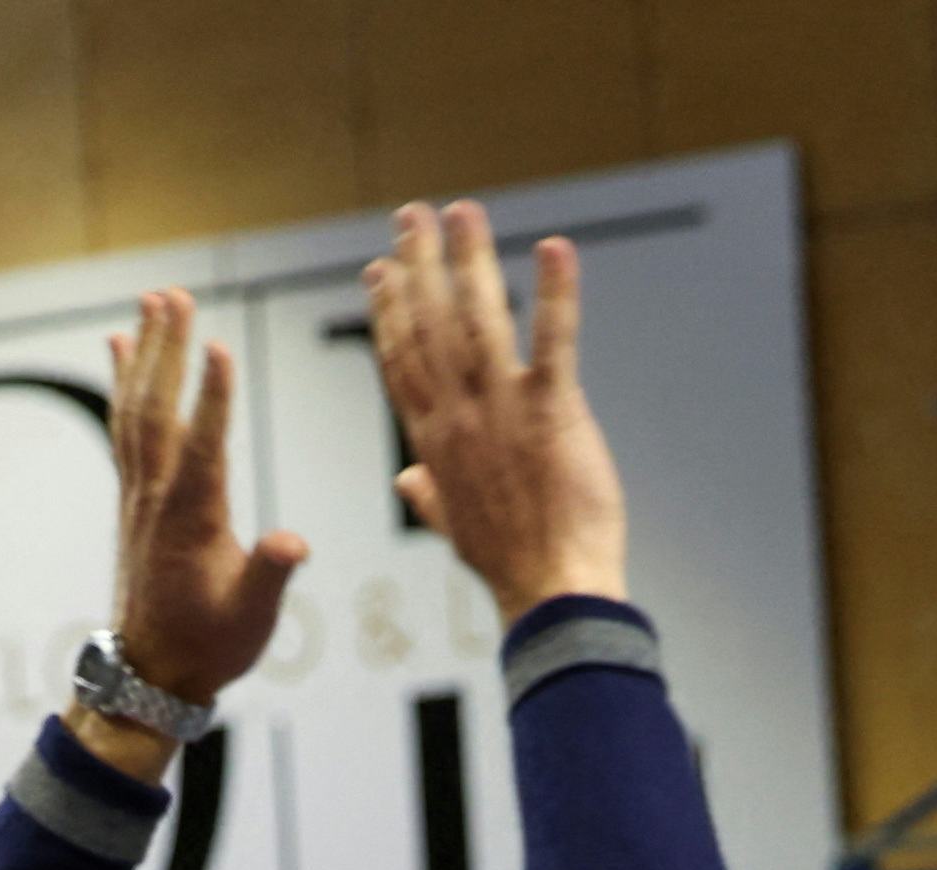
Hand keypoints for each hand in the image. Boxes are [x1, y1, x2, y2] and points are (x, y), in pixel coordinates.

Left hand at [101, 288, 308, 710]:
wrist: (152, 671)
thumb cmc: (211, 645)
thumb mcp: (252, 617)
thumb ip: (270, 573)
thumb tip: (293, 542)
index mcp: (193, 520)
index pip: (204, 447)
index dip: (212, 399)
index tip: (218, 347)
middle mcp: (158, 496)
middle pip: (158, 409)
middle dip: (166, 350)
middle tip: (174, 295)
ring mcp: (140, 492)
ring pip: (137, 408)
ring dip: (144, 352)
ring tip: (153, 301)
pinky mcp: (135, 496)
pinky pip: (124, 426)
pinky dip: (123, 382)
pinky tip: (121, 348)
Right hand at [364, 200, 628, 623]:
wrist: (552, 590)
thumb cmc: (511, 564)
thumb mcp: (455, 528)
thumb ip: (429, 496)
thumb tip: (407, 482)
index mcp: (434, 439)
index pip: (401, 360)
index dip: (388, 310)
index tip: (379, 269)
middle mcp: (459, 414)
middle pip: (429, 323)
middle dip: (419, 263)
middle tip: (412, 213)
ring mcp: (502, 409)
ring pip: (478, 318)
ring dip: (470, 258)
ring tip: (464, 211)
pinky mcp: (553, 412)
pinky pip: (554, 340)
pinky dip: (556, 293)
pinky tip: (556, 248)